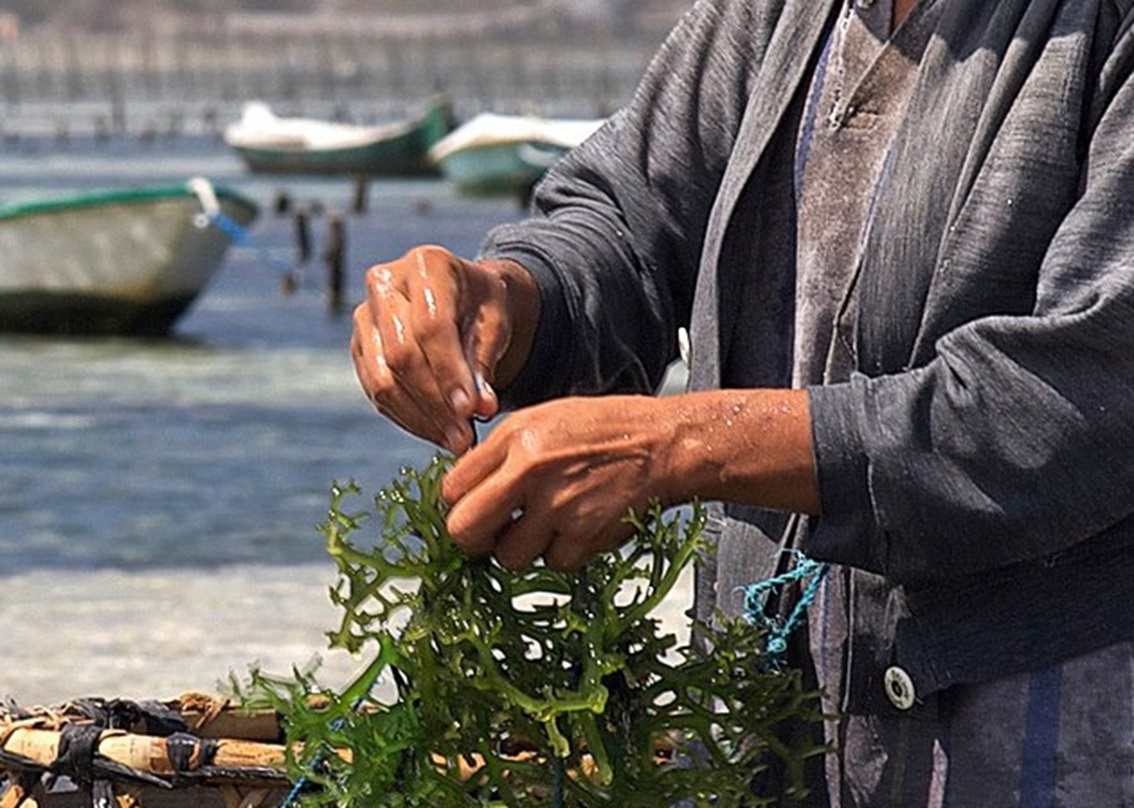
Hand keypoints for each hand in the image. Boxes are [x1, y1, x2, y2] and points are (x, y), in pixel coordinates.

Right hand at [351, 245, 538, 452]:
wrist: (462, 299)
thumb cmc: (482, 307)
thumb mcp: (495, 324)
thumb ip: (484, 363)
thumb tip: (480, 409)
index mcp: (427, 265)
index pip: (431, 326)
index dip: (449, 372)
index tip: (470, 410)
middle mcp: (386, 284)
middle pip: (401, 355)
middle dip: (435, 403)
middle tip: (464, 436)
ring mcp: (365, 316)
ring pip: (382, 380)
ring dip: (420, 418)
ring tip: (455, 441)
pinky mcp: (359, 347)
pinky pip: (377, 392)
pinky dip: (408, 418)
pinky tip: (436, 432)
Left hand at [440, 389, 819, 570]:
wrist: (664, 445)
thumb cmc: (604, 429)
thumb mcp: (544, 419)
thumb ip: (501, 451)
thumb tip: (466, 488)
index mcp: (515, 438)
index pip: (451, 490)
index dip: (458, 505)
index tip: (472, 508)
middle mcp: (531, 472)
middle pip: (465, 531)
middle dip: (474, 540)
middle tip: (491, 534)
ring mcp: (558, 507)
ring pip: (509, 557)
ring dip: (524, 548)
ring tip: (548, 523)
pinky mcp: (586, 536)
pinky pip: (554, 564)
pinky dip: (564, 552)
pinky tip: (579, 525)